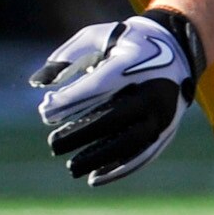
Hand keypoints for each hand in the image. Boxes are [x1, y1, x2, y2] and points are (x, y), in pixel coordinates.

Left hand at [32, 8, 203, 185]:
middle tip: (53, 144)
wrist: (178, 47)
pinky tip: (95, 178)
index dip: (72, 100)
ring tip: (72, 167)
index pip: (100, 84)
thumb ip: (66, 56)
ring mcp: (164, 112)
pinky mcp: (168, 128)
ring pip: (131, 140)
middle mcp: (152, 89)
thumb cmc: (125, 41)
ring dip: (100, 156)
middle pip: (115, 116)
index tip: (45, 112)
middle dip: (81, 132)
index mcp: (135, 62)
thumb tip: (36, 82)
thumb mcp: (96, 36)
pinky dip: (120, 168)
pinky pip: (145, 153)